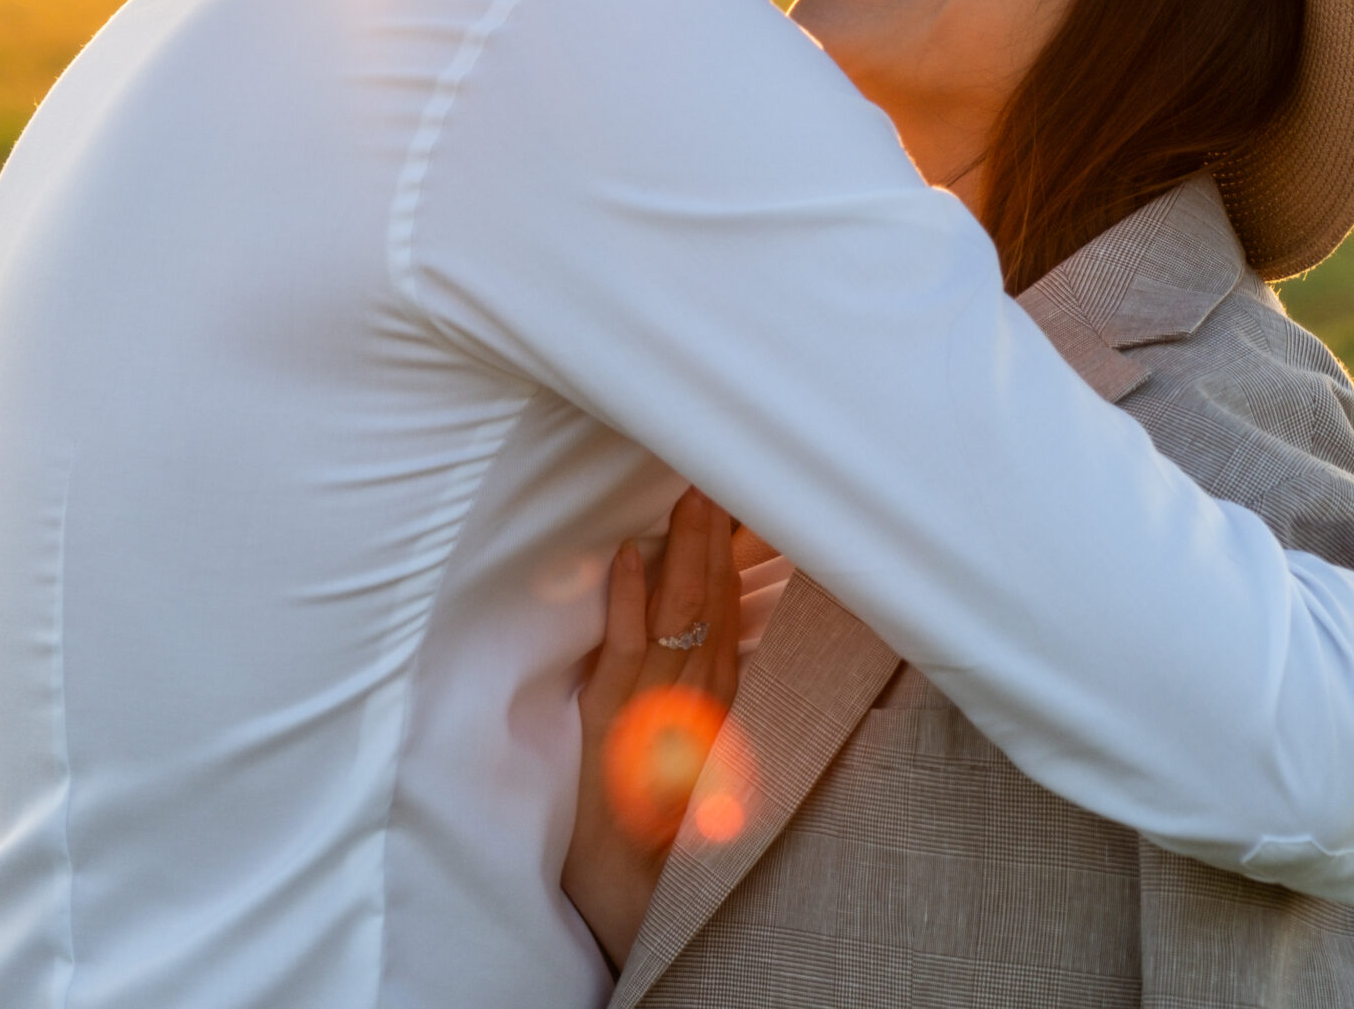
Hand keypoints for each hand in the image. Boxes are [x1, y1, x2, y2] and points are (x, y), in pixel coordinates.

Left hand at [563, 487, 742, 968]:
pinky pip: (623, 642)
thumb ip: (715, 688)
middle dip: (715, 534)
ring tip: (688, 495)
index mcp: (719, 693)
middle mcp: (697, 689)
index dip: (733, 553)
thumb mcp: (704, 745)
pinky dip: (628, 595)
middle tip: (717, 475)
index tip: (740, 503)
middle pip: (712, 596)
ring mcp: (655, 696)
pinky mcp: (613, 712)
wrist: (632, 879)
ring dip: (684, 548)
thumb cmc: (665, 815)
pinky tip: (629, 553)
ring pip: (679, 607)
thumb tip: (724, 629)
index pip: (731, 607)